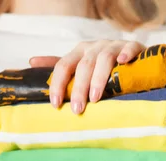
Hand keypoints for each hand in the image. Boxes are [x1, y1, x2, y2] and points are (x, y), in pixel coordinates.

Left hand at [30, 40, 146, 113]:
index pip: (64, 65)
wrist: (133, 56)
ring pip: (104, 59)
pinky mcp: (133, 47)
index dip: (58, 84)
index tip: (55, 105)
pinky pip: (130, 48)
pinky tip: (123, 62)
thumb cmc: (103, 65)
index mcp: (80, 51)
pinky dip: (126, 53)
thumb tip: (31, 62)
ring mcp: (114, 46)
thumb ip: (60, 66)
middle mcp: (95, 47)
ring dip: (98, 78)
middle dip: (79, 88)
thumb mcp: (80, 64)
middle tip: (78, 109)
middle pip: (83, 65)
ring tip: (96, 98)